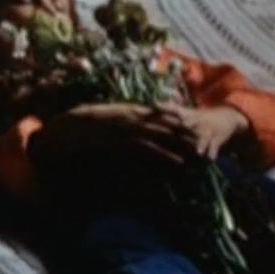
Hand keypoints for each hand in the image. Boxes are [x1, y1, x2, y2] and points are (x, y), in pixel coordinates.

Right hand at [32, 102, 197, 165]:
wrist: (72, 126)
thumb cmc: (88, 124)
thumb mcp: (108, 119)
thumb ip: (121, 120)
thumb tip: (131, 125)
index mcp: (131, 111)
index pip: (159, 114)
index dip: (176, 120)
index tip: (191, 125)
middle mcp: (134, 117)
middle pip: (165, 123)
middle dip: (183, 130)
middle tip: (202, 137)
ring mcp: (131, 129)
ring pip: (161, 135)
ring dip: (180, 143)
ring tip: (196, 151)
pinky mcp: (126, 142)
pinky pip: (149, 149)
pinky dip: (165, 154)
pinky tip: (177, 162)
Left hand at [148, 103, 251, 161]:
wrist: (228, 117)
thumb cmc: (200, 118)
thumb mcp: (186, 112)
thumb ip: (170, 109)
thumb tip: (153, 104)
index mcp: (188, 115)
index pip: (174, 110)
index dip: (165, 108)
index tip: (155, 106)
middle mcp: (197, 121)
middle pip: (189, 123)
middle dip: (185, 125)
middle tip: (181, 126)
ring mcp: (208, 130)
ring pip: (203, 137)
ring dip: (200, 144)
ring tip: (198, 152)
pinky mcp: (217, 138)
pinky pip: (215, 146)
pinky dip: (212, 152)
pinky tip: (210, 159)